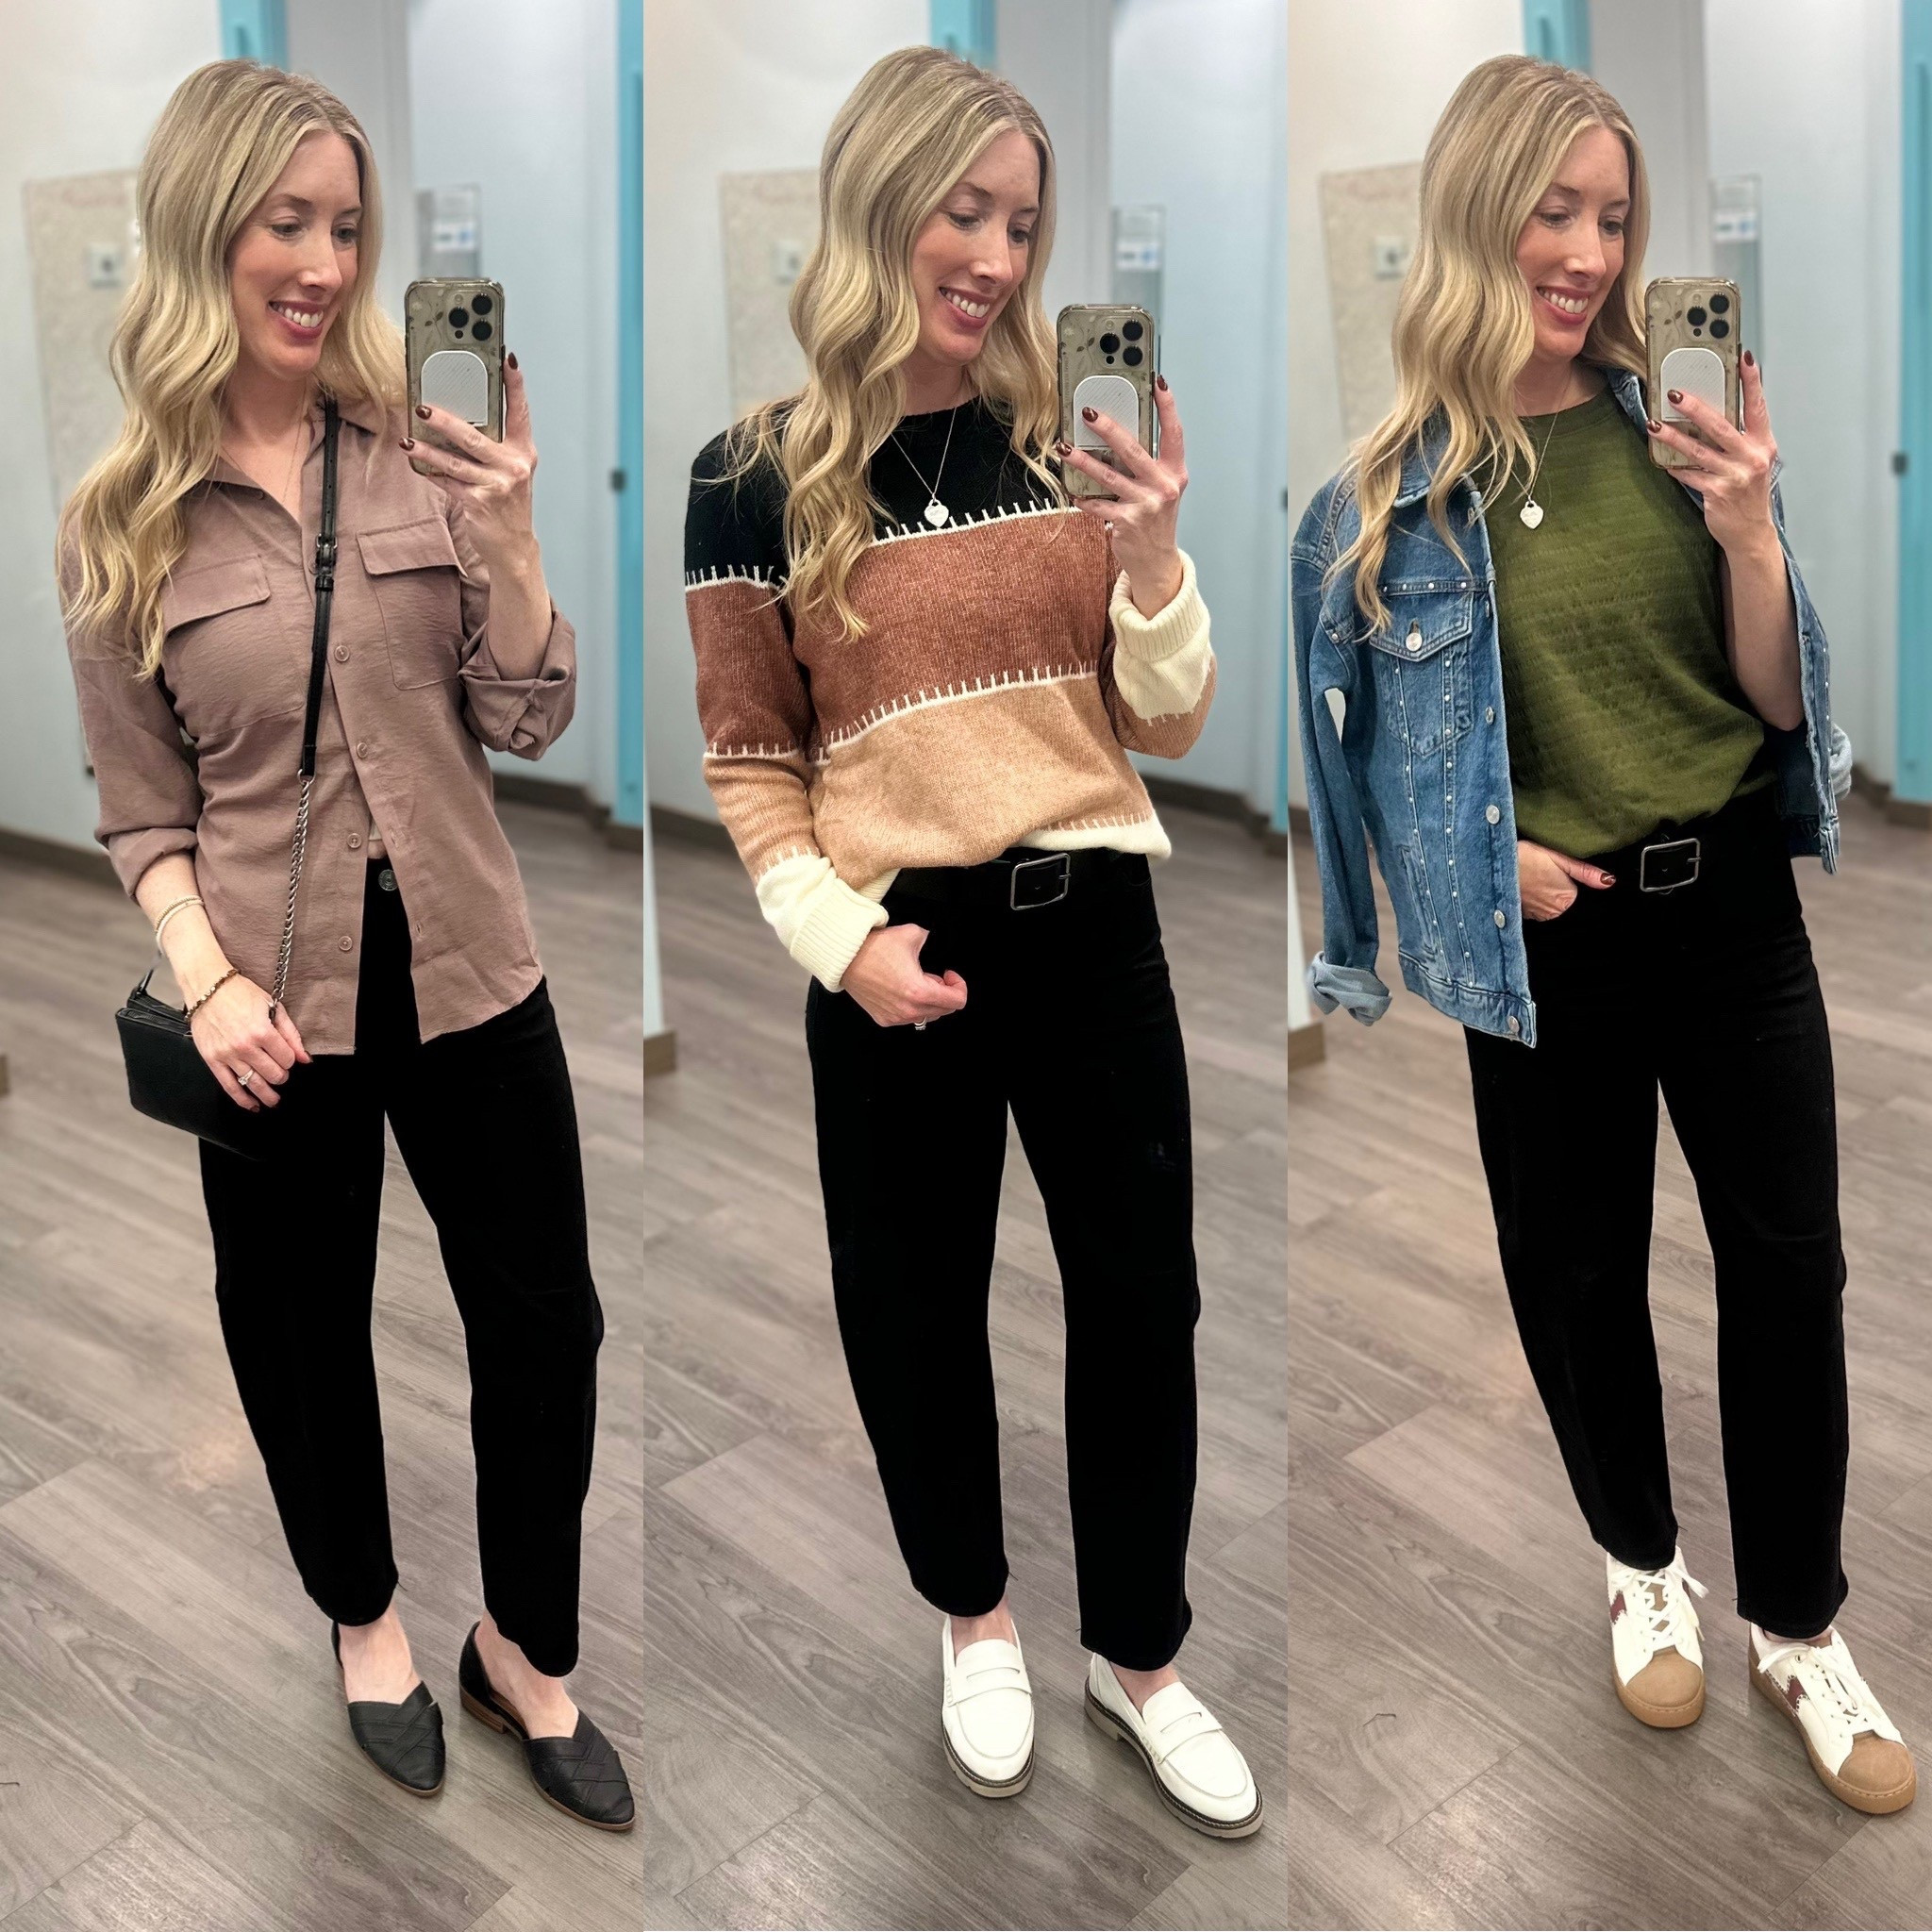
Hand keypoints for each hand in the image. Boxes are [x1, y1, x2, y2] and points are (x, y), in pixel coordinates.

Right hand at [188, 971, 309, 1109]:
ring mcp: (227, 1055)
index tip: (287, 1057)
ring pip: (253, 1084)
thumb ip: (291, 1034)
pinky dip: (242, 1100)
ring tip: (274, 1100)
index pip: (287, 1059)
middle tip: (280, 1073)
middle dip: (281, 1076)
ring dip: (267, 1095)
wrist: (207, 987)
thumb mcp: (273, 1007)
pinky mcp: (212, 1060)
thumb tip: (305, 1058)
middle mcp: (244, 1046)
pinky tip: (252, 1105)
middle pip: (273, 1074)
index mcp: (262, 1031)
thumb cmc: (240, 993)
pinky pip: (228, 1087)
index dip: (290, 1060)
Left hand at [402, 354, 538, 571]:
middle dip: (446, 421)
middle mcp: (514, 466)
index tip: (507, 359)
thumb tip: (458, 417)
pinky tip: (416, 464)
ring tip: (409, 440)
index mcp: (524, 452)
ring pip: (455, 462)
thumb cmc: (508, 502)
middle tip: (424, 408)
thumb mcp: (511, 470)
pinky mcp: (479, 502)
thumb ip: (493, 445)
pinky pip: (448, 482)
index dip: (514, 385)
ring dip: (428, 450)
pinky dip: (431, 473)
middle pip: (475, 437)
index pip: (519, 412)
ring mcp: (497, 485)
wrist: (513, 545)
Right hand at [840, 923, 968, 1028]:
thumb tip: (934, 941)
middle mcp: (908, 1010)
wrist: (845, 957)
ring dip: (928, 1001)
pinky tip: (902, 990)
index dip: (959, 986)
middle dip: (944, 993)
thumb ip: (931, 939)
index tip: (950, 975)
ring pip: (926, 1016)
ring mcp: (895, 1017)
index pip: (956, 1002)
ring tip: (916, 982)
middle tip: (933, 977)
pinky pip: (908, 1018)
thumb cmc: (874, 948)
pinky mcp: (883, 1019)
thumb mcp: (913, 934)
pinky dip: (912, 1006)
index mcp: (919, 992)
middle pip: (944, 1011)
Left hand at [1057, 376, 1187, 614]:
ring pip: (1108, 476)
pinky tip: (1073, 493)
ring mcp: (1145, 505)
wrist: (1157, 560)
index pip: (1174, 433)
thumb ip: (1148, 463)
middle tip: (1089, 412)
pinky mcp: (1126, 522)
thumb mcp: (1162, 488)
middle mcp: (1163, 486)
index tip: (1157, 382)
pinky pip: (1098, 504)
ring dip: (1082, 461)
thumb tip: (1117, 432)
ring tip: (1064, 447)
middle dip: (1109, 429)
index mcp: (1174, 472)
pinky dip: (1083, 498)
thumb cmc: (1155, 517)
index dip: (1167, 407)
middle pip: (1133, 450)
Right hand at [1517, 839, 1615, 921]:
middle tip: (1544, 875)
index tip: (1560, 874)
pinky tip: (1524, 888)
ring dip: (1543, 897)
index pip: (1578, 896)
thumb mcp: (1558, 857)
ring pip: (1548, 908)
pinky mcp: (1520, 915)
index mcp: (1566, 898)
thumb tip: (1609, 881)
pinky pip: (1533, 911)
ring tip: (1533, 880)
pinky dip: (1531, 901)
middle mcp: (1552, 912)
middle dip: (1557, 892)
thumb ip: (1584, 872)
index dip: (1571, 884)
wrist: (1491, 865)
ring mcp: (1535, 916)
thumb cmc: (1525, 857)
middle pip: (1564, 904)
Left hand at [1645, 351, 1777, 557]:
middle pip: (1720, 426)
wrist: (1750, 531)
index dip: (1752, 382)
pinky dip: (1675, 467)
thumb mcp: (1752, 460)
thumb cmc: (1748, 492)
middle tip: (1675, 393)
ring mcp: (1734, 475)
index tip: (1743, 357)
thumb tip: (1708, 413)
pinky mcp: (1717, 492)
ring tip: (1654, 425)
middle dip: (1696, 408)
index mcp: (1762, 443)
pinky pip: (1689, 475)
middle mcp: (1752, 457)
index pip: (1758, 406)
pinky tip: (1662, 460)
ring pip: (1698, 450)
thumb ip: (1737, 438)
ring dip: (1673, 437)